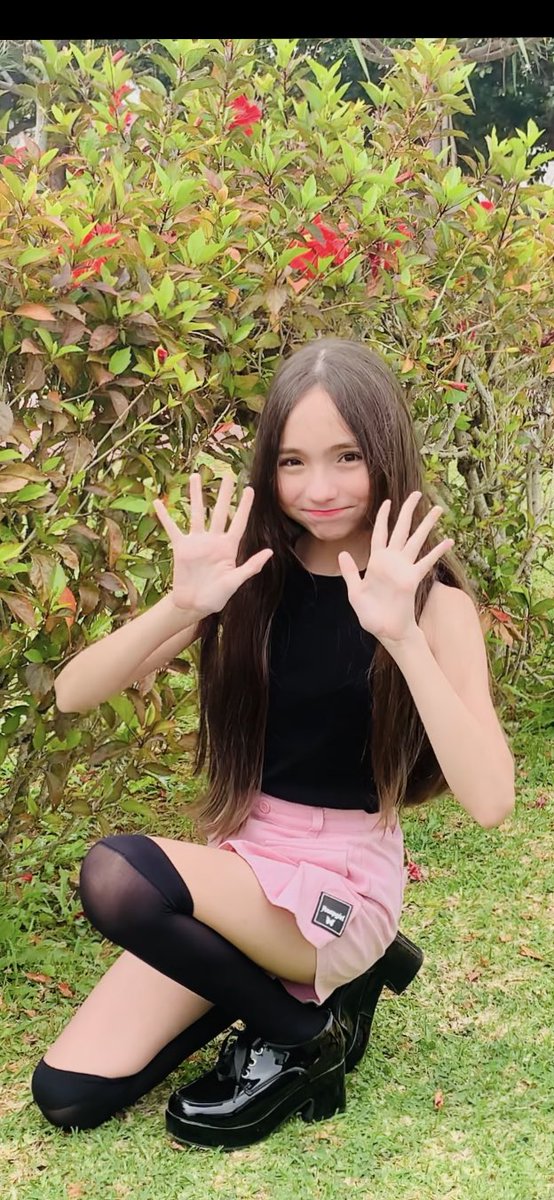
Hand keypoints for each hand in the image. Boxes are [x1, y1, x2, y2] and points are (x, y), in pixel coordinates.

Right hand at [153, 473, 272, 617]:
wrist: (194, 605)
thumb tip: (269, 552)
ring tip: (195, 476)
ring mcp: (197, 542)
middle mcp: (213, 540)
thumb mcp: (235, 582)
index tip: (250, 489)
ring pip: (197, 513)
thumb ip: (250, 566)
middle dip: (224, 494)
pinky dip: (165, 516)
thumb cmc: (217, 596)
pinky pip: (172, 528)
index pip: (239, 522)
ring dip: (196, 495)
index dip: (245, 506)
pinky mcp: (181, 547)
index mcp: (228, 547)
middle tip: (228, 475)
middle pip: (220, 511)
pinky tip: (158, 502)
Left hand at [338, 491, 453, 646]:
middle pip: (401, 530)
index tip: (387, 501)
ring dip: (426, 525)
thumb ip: (351, 573)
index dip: (382, 517)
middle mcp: (392, 561)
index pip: (379, 533)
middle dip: (408, 511)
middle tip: (417, 493)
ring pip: (416, 541)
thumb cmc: (371, 614)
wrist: (385, 631)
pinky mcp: (412, 579)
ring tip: (438, 509)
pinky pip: (426, 562)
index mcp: (376, 561)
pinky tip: (448, 541)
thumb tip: (342, 553)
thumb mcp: (355, 592)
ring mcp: (404, 569)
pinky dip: (437, 552)